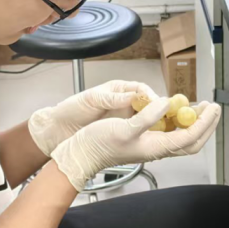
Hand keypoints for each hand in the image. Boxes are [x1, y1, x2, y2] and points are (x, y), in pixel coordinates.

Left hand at [28, 81, 158, 156]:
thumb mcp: (92, 100)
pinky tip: (152, 138)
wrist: (59, 130)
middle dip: (159, 110)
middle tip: (169, 118)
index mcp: (117, 89)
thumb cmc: (72, 109)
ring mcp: (123, 116)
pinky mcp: (121, 130)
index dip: (151, 96)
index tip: (158, 105)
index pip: (141, 89)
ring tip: (164, 130)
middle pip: (148, 103)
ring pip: (146, 117)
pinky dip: (147, 133)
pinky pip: (138, 130)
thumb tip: (133, 97)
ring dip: (156, 122)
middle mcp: (123, 101)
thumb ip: (112, 98)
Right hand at [50, 98, 221, 191]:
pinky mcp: (143, 141)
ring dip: (193, 123)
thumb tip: (167, 103)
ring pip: (181, 137)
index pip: (190, 136)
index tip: (212, 107)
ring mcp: (151, 146)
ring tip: (198, 107)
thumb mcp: (124, 128)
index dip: (204, 122)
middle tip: (212, 107)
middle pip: (191, 140)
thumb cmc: (99, 144)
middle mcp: (157, 148)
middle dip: (205, 124)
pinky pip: (168, 133)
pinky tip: (173, 111)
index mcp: (156, 147)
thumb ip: (148, 117)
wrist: (81, 154)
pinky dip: (177, 122)